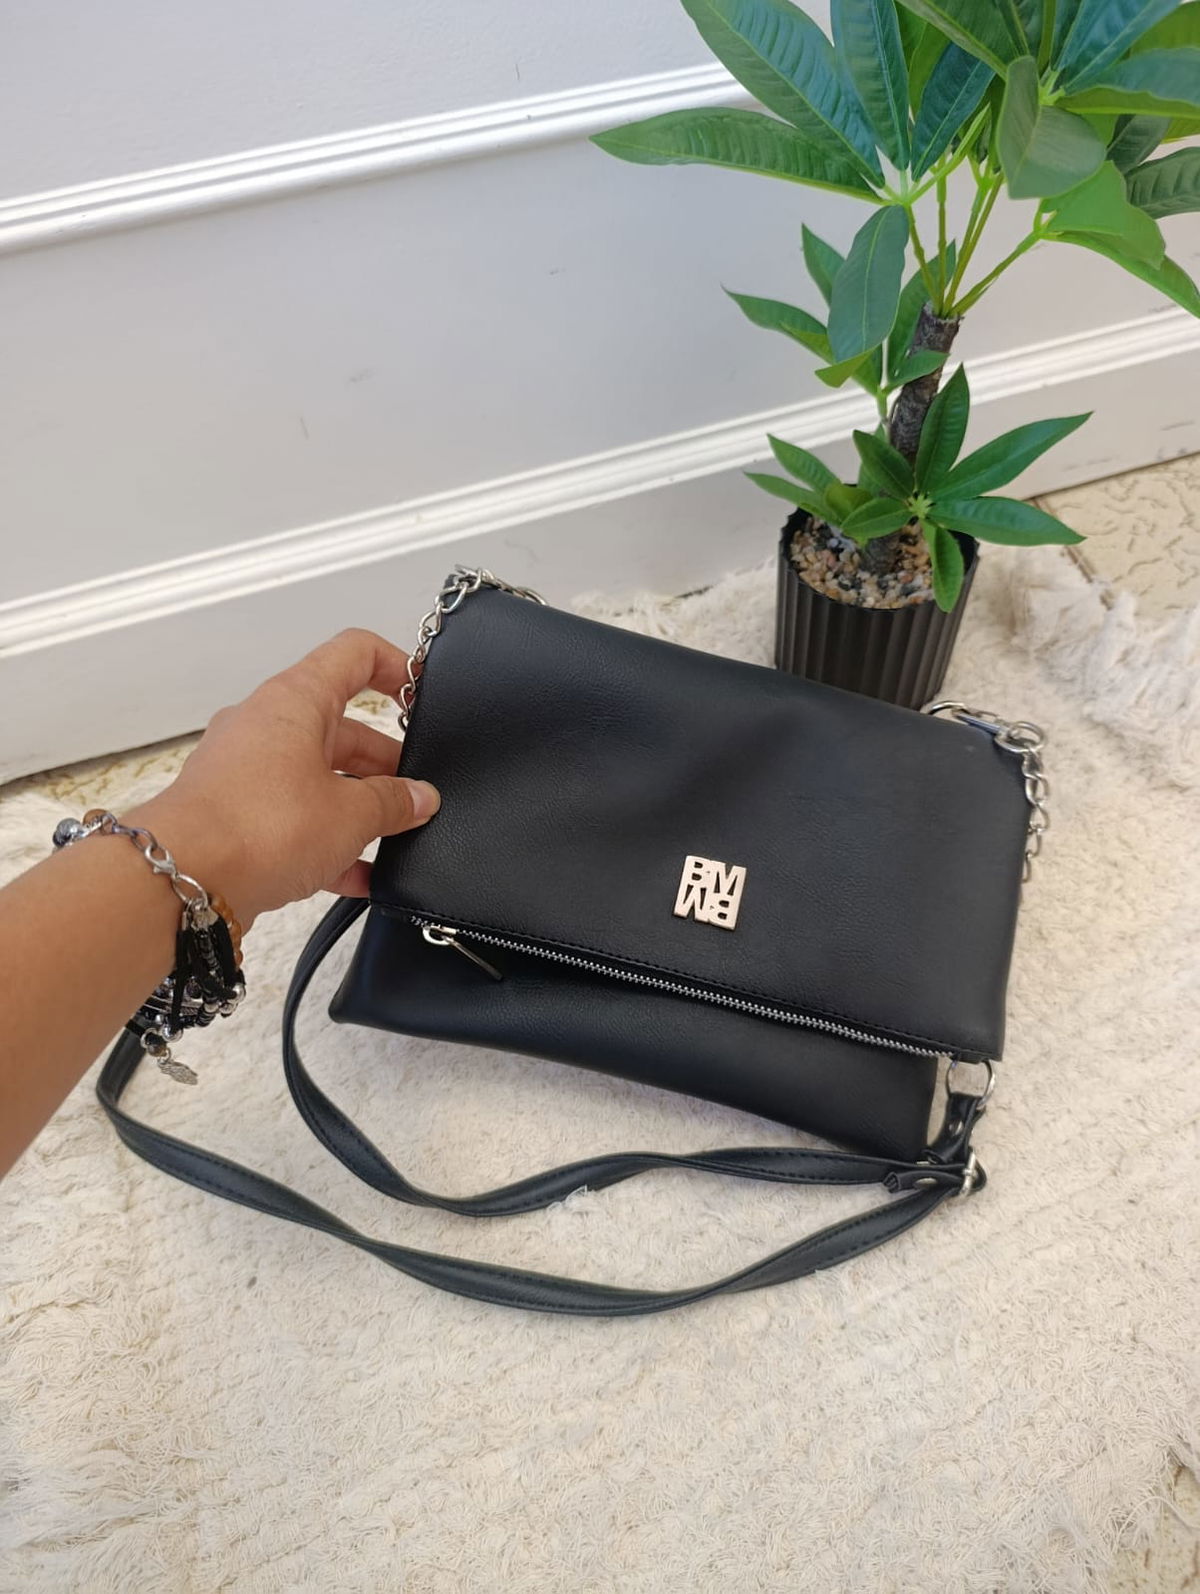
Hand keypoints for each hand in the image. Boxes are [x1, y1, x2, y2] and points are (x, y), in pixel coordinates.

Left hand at [126, 629, 438, 926]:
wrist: (179, 879)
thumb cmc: (255, 827)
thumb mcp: (350, 814)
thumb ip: (393, 803)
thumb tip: (419, 797)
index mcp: (295, 701)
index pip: (354, 654)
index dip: (395, 665)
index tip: (422, 691)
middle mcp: (266, 726)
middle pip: (341, 728)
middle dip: (385, 762)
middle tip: (418, 794)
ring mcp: (247, 771)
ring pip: (318, 777)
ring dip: (358, 807)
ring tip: (394, 839)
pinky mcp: (235, 814)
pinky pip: (294, 819)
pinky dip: (327, 842)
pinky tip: (359, 877)